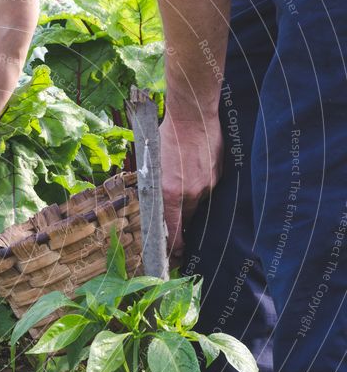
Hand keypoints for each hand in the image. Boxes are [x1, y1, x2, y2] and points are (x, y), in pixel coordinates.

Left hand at [160, 113, 223, 264]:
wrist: (192, 115)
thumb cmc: (166, 137)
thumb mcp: (153, 166)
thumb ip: (157, 190)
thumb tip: (159, 209)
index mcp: (170, 193)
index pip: (174, 231)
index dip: (175, 247)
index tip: (174, 256)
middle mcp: (190, 193)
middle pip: (188, 220)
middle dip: (183, 226)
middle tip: (179, 231)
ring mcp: (207, 184)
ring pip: (199, 205)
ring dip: (192, 205)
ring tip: (184, 191)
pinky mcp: (218, 175)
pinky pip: (209, 190)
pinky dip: (202, 189)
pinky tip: (195, 175)